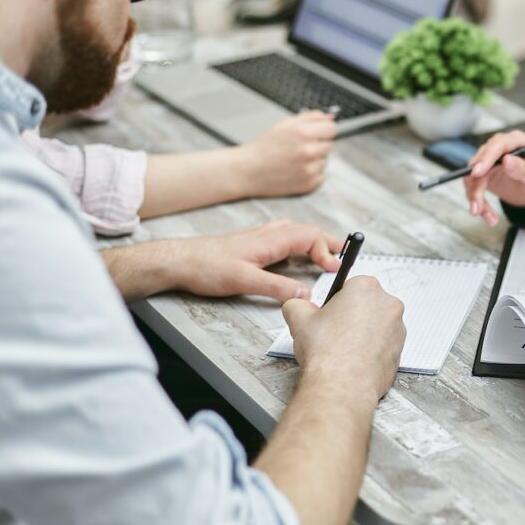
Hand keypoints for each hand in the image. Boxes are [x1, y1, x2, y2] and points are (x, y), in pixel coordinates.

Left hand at [171, 220, 342, 300]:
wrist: (179, 261)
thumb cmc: (206, 266)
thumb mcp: (244, 281)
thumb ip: (277, 288)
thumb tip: (305, 293)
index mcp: (271, 239)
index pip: (310, 236)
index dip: (327, 250)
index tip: (334, 268)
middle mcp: (268, 234)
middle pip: (308, 230)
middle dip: (328, 242)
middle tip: (344, 255)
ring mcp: (260, 238)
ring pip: (296, 232)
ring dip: (314, 241)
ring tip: (326, 253)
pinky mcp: (252, 245)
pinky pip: (284, 237)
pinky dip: (298, 243)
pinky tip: (294, 255)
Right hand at [238, 111, 337, 196]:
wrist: (248, 171)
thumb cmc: (265, 147)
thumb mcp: (285, 125)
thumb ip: (310, 118)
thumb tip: (330, 117)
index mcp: (304, 133)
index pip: (332, 128)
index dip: (324, 130)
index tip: (318, 133)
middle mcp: (309, 151)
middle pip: (330, 144)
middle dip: (318, 144)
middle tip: (299, 147)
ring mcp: (310, 169)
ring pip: (325, 160)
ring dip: (315, 159)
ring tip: (295, 160)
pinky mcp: (309, 183)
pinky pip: (321, 175)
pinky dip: (312, 173)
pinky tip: (296, 170)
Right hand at [282, 277, 405, 403]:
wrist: (342, 385)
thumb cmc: (327, 351)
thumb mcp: (299, 318)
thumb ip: (297, 304)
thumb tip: (297, 305)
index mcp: (366, 287)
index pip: (350, 287)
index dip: (337, 303)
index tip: (330, 314)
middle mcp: (389, 304)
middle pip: (367, 305)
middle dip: (352, 317)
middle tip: (334, 333)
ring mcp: (398, 329)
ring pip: (377, 326)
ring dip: (363, 334)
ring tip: (343, 349)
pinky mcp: (400, 352)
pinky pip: (384, 347)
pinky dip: (372, 352)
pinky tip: (355, 361)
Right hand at [463, 130, 524, 225]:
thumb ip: (523, 169)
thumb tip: (506, 160)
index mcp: (516, 141)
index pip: (497, 145)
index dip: (485, 158)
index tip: (477, 173)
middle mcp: (500, 149)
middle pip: (479, 163)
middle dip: (476, 187)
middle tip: (477, 208)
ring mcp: (490, 162)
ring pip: (473, 177)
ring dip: (476, 198)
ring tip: (489, 218)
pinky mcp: (484, 175)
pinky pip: (474, 188)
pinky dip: (478, 203)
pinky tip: (489, 216)